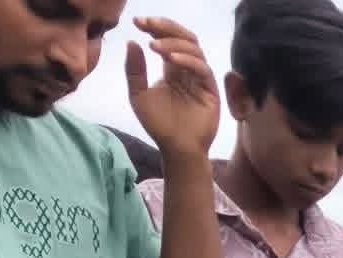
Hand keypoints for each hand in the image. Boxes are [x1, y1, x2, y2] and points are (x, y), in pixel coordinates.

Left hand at [124, 17, 219, 159]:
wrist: (176, 149)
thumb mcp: (139, 95)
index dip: (155, 28)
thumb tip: (132, 42)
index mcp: (173, 70)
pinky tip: (170, 60)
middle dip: (165, 28)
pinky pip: (202, 69)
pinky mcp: (210, 91)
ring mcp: (201, 80)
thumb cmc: (159, 125)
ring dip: (173, 44)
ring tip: (155, 47)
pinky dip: (187, 60)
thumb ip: (135, 71)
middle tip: (147, 24)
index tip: (137, 23)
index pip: (168, 41)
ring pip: (194, 49)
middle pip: (184, 38)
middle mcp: (189, 71)